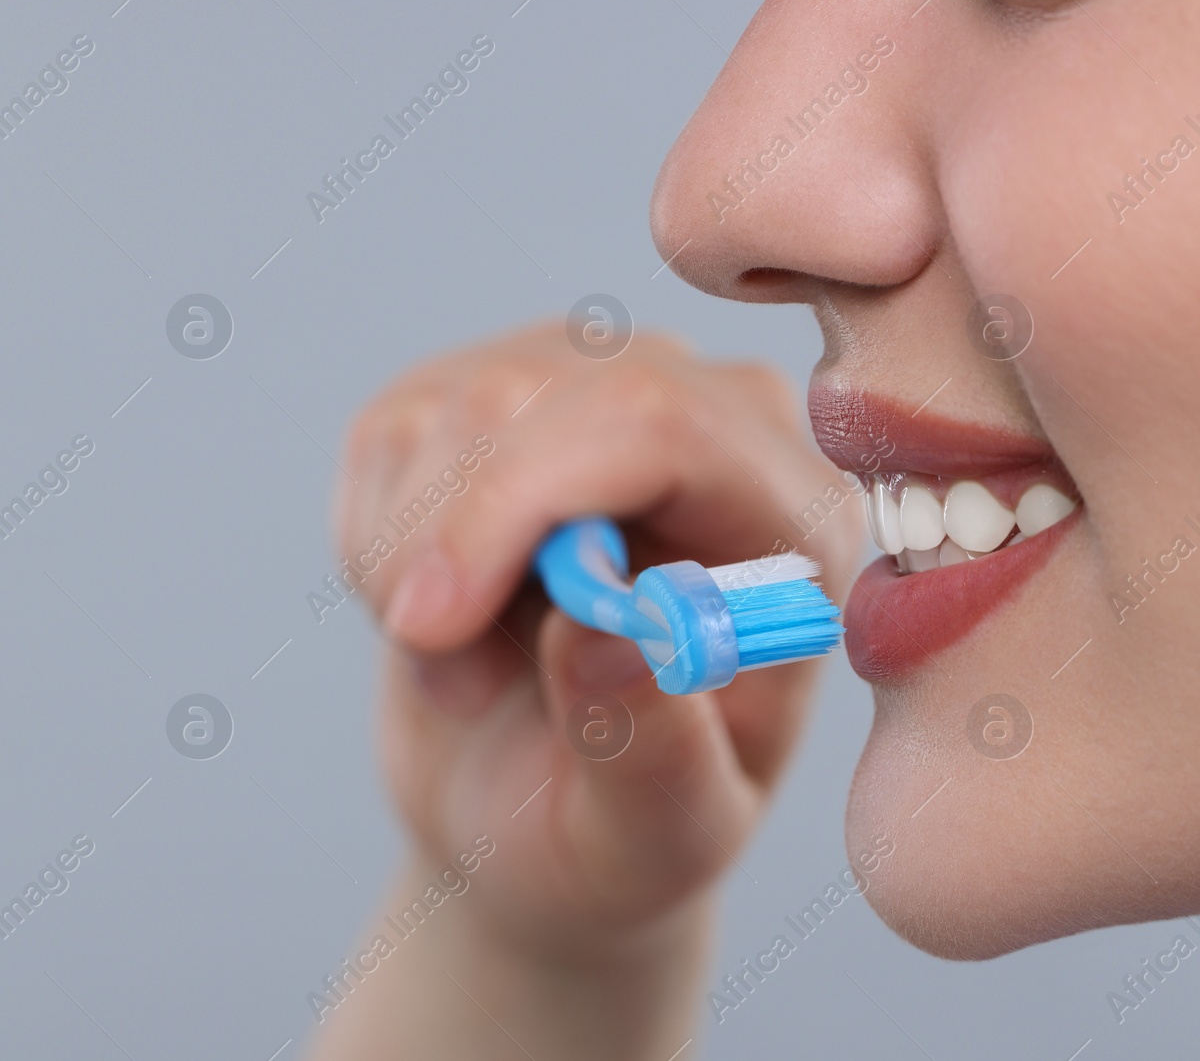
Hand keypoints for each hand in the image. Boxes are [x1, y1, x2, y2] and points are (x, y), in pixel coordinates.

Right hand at [335, 321, 858, 955]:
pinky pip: (393, 429)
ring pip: (453, 406)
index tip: (432, 622)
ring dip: (411, 559)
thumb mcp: (657, 833)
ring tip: (468, 661)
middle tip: (441, 663)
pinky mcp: (506, 394)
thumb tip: (607, 632)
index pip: (663, 426)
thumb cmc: (628, 830)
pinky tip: (443, 609)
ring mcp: (610, 390)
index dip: (524, 499)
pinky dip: (376, 539)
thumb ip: (652, 747)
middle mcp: (721, 423)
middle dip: (450, 535)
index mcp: (798, 519)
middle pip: (541, 393)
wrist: (546, 812)